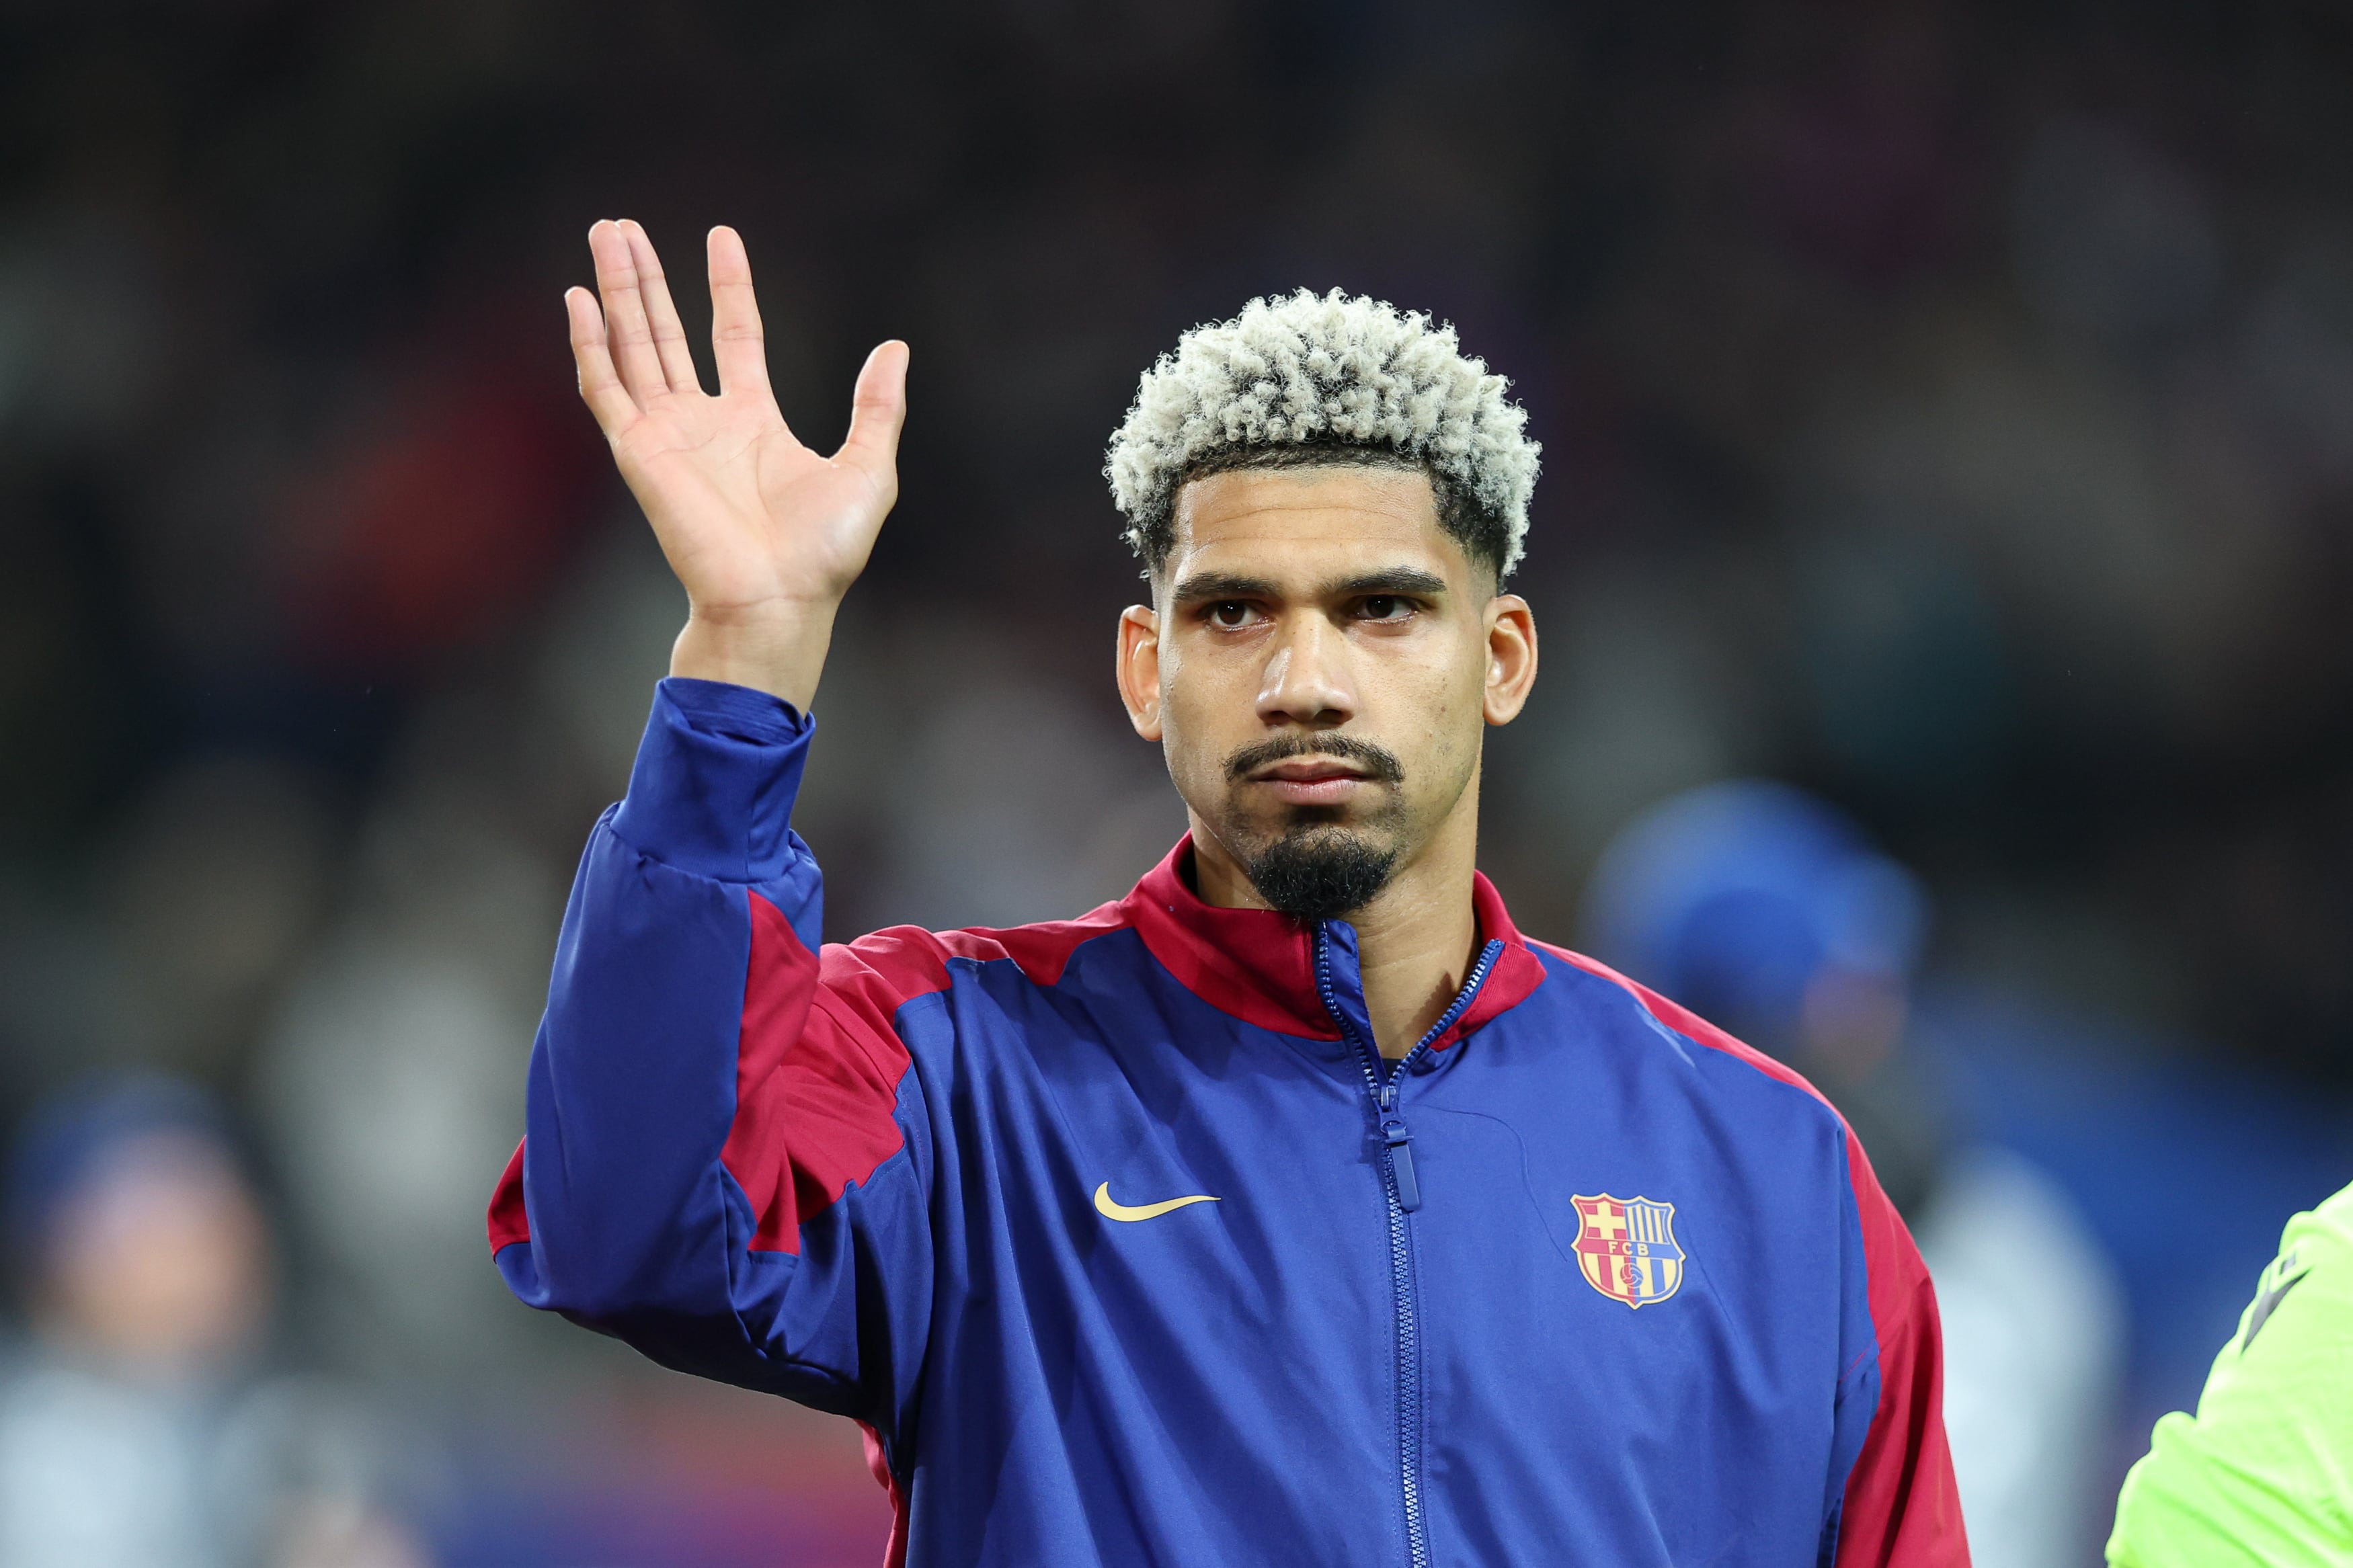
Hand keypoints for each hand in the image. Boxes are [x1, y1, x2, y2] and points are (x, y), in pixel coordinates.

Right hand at [567, 219, 907, 706]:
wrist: (779, 598)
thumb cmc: (825, 552)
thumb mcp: (870, 467)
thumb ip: (878, 407)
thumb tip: (895, 348)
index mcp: (753, 421)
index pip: (733, 335)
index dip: (728, 286)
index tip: (722, 236)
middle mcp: (703, 422)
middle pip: (667, 332)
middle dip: (647, 278)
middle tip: (624, 226)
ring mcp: (666, 434)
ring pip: (632, 346)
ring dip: (616, 291)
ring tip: (604, 233)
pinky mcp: (638, 452)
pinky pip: (605, 388)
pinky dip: (590, 344)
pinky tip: (578, 300)